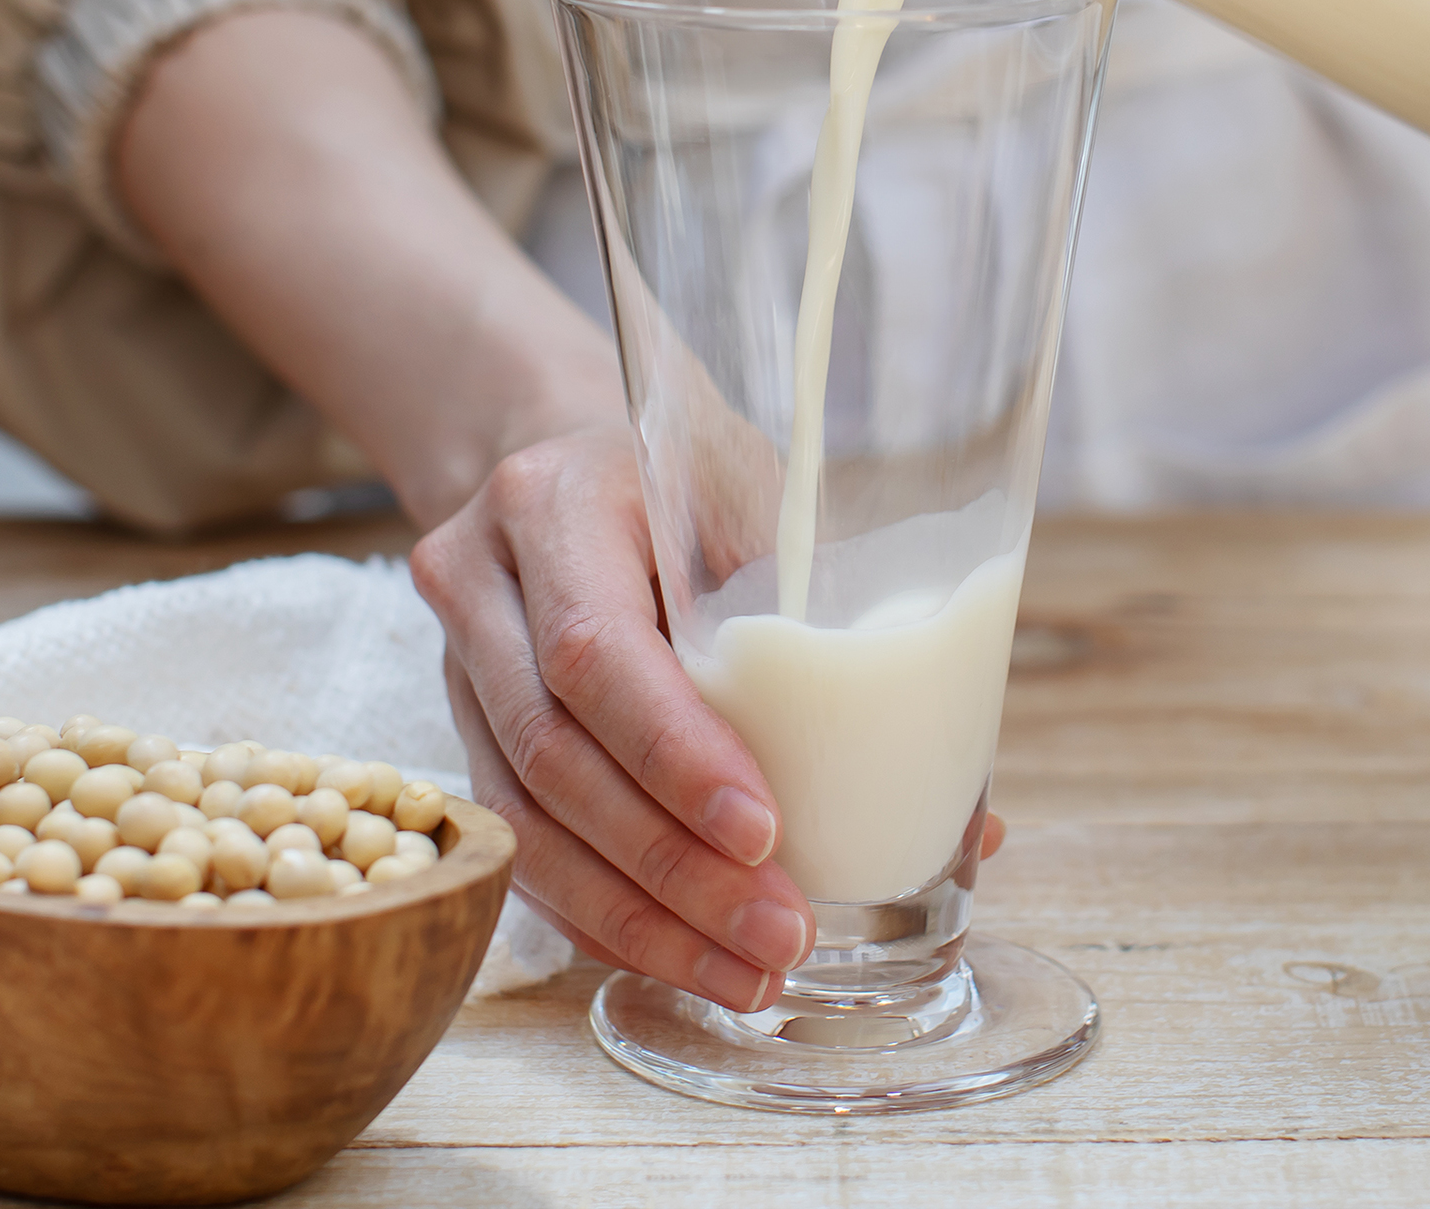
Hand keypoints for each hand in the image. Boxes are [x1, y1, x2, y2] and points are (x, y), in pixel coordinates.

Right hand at [412, 421, 1005, 1010]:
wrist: (561, 453)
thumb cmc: (687, 479)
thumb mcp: (754, 500)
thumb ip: (834, 631)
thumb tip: (972, 819)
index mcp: (554, 504)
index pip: (595, 651)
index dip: (674, 754)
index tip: (765, 833)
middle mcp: (482, 584)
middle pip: (554, 755)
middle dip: (670, 866)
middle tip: (777, 935)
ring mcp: (456, 663)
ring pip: (524, 822)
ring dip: (637, 917)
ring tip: (743, 975)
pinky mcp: (461, 729)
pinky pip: (518, 844)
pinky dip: (597, 915)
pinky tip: (678, 957)